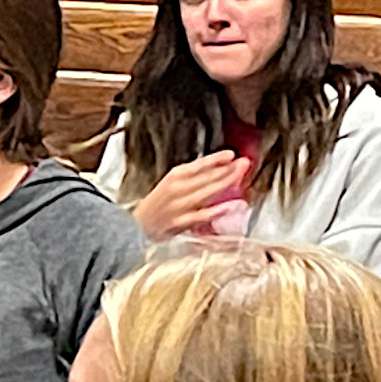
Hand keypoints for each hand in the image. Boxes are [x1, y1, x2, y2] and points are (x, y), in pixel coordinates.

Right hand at [130, 151, 248, 240]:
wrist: (136, 226)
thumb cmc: (156, 205)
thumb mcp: (170, 185)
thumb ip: (192, 178)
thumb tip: (218, 171)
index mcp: (173, 177)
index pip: (198, 165)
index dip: (215, 159)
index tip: (230, 155)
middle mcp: (176, 189)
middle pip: (206, 177)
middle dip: (227, 169)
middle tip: (244, 163)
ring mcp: (178, 206)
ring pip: (206, 192)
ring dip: (225, 183)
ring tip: (240, 178)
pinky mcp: (180, 222)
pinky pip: (202, 215)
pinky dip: (218, 210)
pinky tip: (232, 205)